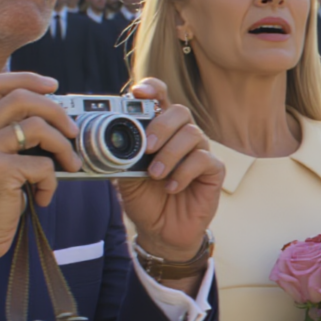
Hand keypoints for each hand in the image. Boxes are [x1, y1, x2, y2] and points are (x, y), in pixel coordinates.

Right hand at [0, 72, 80, 295]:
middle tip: (72, 131)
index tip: (54, 85)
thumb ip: (8, 137)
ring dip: (63, 148)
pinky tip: (43, 197)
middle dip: (57, 111)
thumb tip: (53, 120)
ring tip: (69, 166)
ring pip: (37, 128)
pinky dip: (52, 182)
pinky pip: (42, 165)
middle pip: (21, 97)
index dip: (27, 78)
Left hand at [115, 77, 224, 268]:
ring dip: (170, 153)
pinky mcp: (213, 171)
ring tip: (155, 175)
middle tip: (147, 147)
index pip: (160, 98)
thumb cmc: (145, 199)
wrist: (160, 231)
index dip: (152, 88)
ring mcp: (199, 152)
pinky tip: (171, 186)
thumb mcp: (125, 176)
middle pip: (179, 111)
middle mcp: (181, 136)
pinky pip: (204, 160)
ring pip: (193, 134)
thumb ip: (120, 156)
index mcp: (159, 130)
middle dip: (162, 125)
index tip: (138, 94)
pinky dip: (184, 172)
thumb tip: (107, 142)